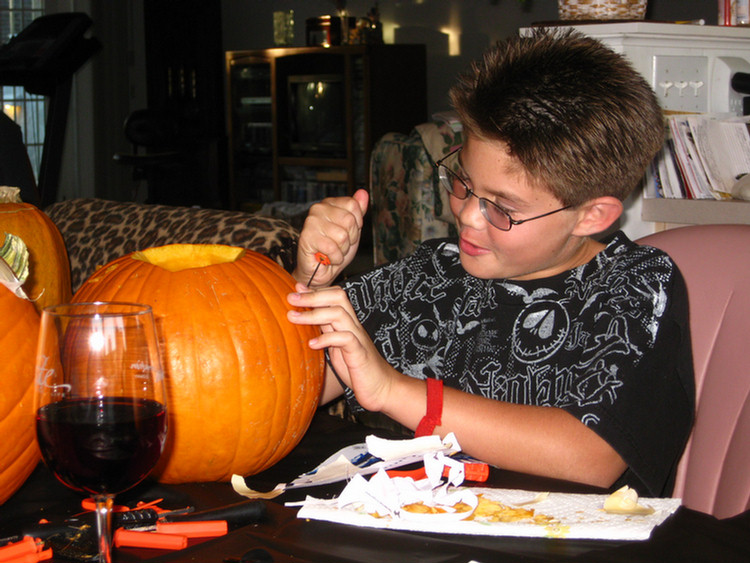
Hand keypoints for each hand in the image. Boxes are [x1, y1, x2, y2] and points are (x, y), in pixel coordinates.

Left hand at [287, 283, 396, 411]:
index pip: (335, 296)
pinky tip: (311, 344)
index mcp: (348, 323)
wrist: (382, 388)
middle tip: (290, 298)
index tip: (296, 289)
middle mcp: (353, 326)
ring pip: (339, 314)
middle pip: (338, 297)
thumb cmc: (356, 368)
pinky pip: (345, 339)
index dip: (315, 290)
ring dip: (314, 314)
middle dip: (313, 295)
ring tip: (293, 317)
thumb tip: (306, 320)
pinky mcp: (360, 353)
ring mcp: (358, 338)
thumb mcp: (336, 347)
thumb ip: (325, 332)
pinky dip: (326, 339)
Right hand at [293, 189, 368, 287]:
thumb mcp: (352, 230)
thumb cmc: (334, 251)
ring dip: (341, 250)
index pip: (353, 205)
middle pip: (349, 220)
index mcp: (329, 204)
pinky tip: (326, 258)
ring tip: (332, 252)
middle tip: (338, 245)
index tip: (347, 233)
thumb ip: (358, 211)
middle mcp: (318, 209)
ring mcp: (311, 222)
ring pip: (342, 235)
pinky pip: (332, 248)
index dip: (356, 224)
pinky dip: (334, 258)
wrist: (321, 273)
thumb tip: (363, 192)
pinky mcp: (306, 237)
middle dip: (349, 239)